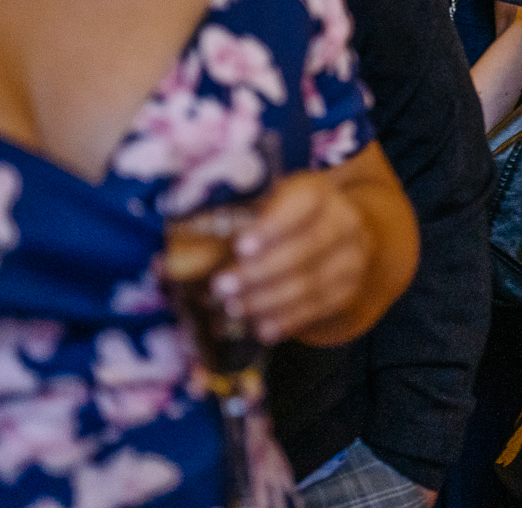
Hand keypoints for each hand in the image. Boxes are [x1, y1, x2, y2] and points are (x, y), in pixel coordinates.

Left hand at [215, 172, 374, 343]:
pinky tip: (262, 329)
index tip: (240, 247)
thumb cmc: (285, 215)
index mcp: (318, 192)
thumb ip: (233, 220)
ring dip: (269, 299)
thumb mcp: (268, 202)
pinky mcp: (349, 288)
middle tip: (222, 286)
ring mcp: (351, 257)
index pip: (303, 205)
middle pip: (307, 248)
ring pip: (313, 282)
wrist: (339, 230)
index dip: (273, 226)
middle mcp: (343, 222)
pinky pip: (320, 308)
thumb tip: (170, 254)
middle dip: (261, 271)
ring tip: (234, 308)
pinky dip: (289, 320)